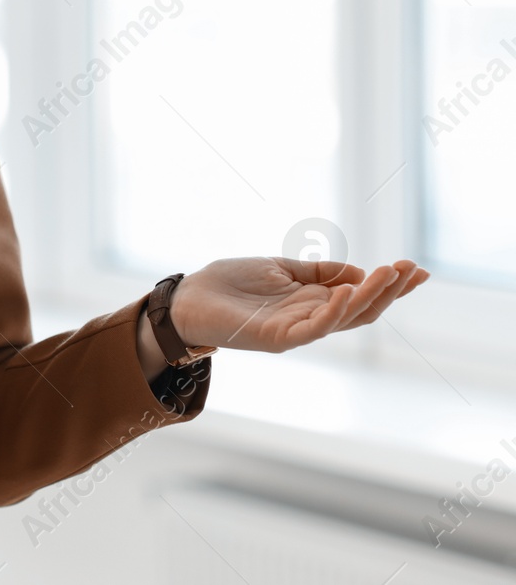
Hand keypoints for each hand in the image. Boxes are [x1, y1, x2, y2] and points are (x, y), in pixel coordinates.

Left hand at [170, 256, 429, 353]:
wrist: (189, 297)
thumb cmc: (232, 283)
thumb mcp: (282, 268)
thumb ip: (319, 272)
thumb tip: (361, 274)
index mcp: (313, 302)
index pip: (361, 296)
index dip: (389, 285)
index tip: (416, 269)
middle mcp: (310, 319)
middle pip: (362, 310)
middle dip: (390, 291)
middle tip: (412, 270)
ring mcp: (296, 330)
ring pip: (344, 319)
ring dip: (369, 297)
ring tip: (389, 273)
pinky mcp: (277, 338)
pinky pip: (313, 328)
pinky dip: (333, 312)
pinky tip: (348, 292)